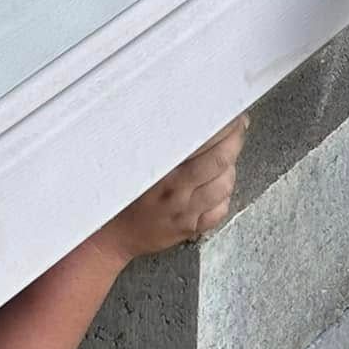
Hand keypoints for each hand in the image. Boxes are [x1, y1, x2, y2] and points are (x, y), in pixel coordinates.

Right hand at [95, 116, 248, 262]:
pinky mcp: (191, 228)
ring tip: (223, 156)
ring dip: (230, 167)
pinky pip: (221, 209)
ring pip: (226, 184)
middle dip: (235, 139)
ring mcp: (186, 212)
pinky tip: (215, 185)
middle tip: (238, 127)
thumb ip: (160, 144)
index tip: (230, 113)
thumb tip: (187, 117)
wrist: (110, 236)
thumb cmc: (121, 195)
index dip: (223, 125)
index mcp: (160, 169)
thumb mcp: (133, 162)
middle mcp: (176, 190)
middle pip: (221, 160)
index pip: (202, 140)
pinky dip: (224, 195)